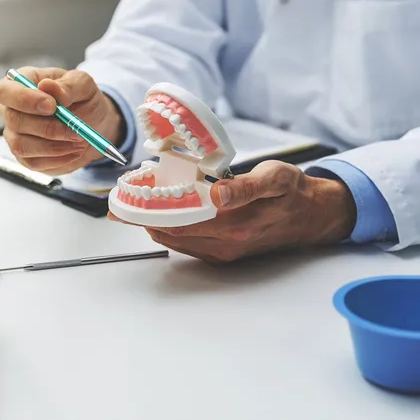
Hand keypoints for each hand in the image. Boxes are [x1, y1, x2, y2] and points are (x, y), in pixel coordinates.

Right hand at [0, 67, 125, 174]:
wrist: (93, 124)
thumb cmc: (83, 99)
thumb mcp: (83, 85)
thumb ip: (68, 85)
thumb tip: (47, 86)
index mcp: (21, 84)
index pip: (5, 91)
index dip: (25, 99)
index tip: (52, 106)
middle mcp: (12, 109)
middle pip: (14, 121)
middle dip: (47, 128)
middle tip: (75, 129)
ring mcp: (15, 135)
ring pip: (21, 145)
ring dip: (54, 146)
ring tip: (79, 140)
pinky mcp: (25, 156)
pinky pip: (33, 162)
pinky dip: (58, 159)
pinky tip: (74, 150)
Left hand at [110, 161, 356, 263]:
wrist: (312, 216)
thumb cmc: (291, 192)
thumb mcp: (275, 178)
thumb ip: (245, 187)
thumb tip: (217, 194)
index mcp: (233, 223)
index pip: (177, 219)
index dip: (148, 211)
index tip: (125, 202)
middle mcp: (225, 243)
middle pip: (170, 232)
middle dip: (143, 218)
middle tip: (120, 204)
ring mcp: (223, 251)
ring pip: (176, 240)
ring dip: (153, 225)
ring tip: (134, 208)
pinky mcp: (224, 254)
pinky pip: (187, 245)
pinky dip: (169, 231)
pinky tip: (161, 217)